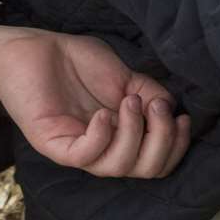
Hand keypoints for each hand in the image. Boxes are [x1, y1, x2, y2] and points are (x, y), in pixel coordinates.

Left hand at [0, 26, 190, 177]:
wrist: (36, 49)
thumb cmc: (79, 62)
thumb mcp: (128, 78)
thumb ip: (153, 94)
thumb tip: (173, 110)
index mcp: (122, 137)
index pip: (156, 163)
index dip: (177, 146)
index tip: (183, 116)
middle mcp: (103, 148)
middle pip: (144, 171)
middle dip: (162, 140)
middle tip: (155, 106)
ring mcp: (78, 148)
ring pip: (117, 168)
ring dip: (133, 134)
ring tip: (129, 101)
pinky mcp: (53, 144)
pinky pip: (84, 156)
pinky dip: (101, 136)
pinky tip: (103, 113)